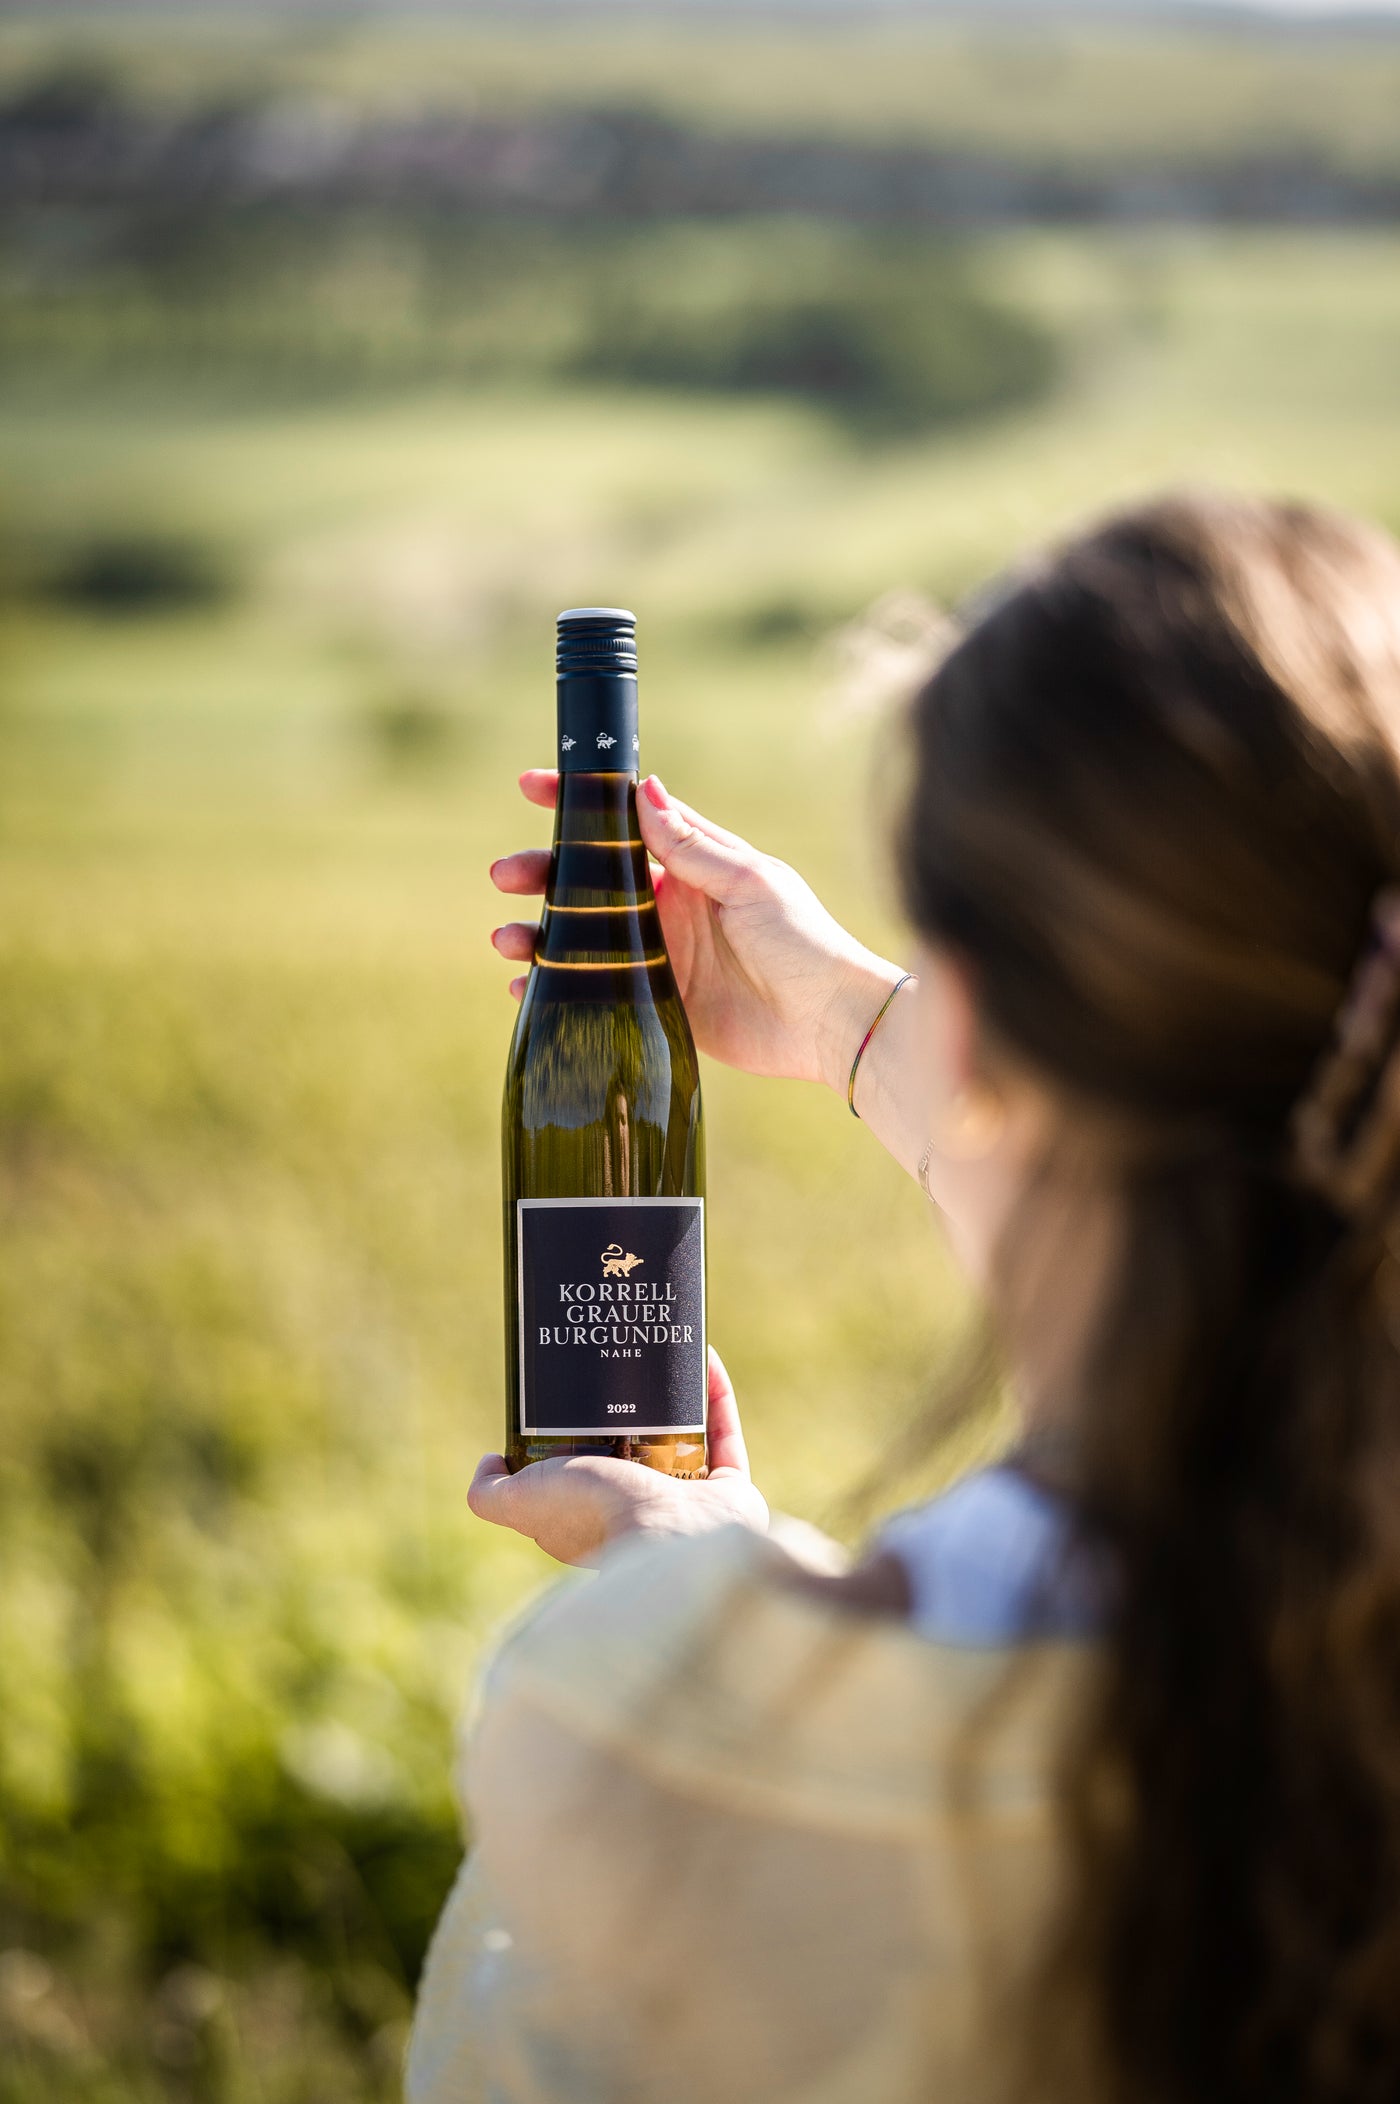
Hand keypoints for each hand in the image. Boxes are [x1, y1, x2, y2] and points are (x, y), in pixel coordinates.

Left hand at [467, 1348, 767, 1567]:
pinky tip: (699, 1353)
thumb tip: (487, 1463)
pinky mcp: (731, 1490)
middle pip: (637, 1449)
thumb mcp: (522, 1501)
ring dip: (677, 1395)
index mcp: (594, 1517)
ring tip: (661, 1350)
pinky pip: (724, 1432)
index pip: (582, 1473)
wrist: (670, 1536)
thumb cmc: (594, 1516)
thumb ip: (488, 1494)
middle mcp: (643, 1512)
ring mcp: (692, 1503)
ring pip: (685, 1439)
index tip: (570, 1387)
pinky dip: (714, 1392)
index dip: (574, 1432)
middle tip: (621, 1357)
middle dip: (632, 1407)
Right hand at [490, 770, 902, 1090]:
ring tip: (508, 940)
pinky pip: (594, 992)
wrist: (829, 1024)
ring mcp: (659, 957)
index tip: (532, 788)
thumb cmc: (803, 942)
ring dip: (538, 933)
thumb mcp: (750, 882)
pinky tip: (526, 988)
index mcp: (692, 866)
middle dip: (541, 873)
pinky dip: (556, 989)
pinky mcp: (657, 1005)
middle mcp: (669, 906)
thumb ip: (693, 845)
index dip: (577, 805)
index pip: (623, 824)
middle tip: (505, 875)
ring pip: (581, 936)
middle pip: (588, 881)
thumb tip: (645, 789)